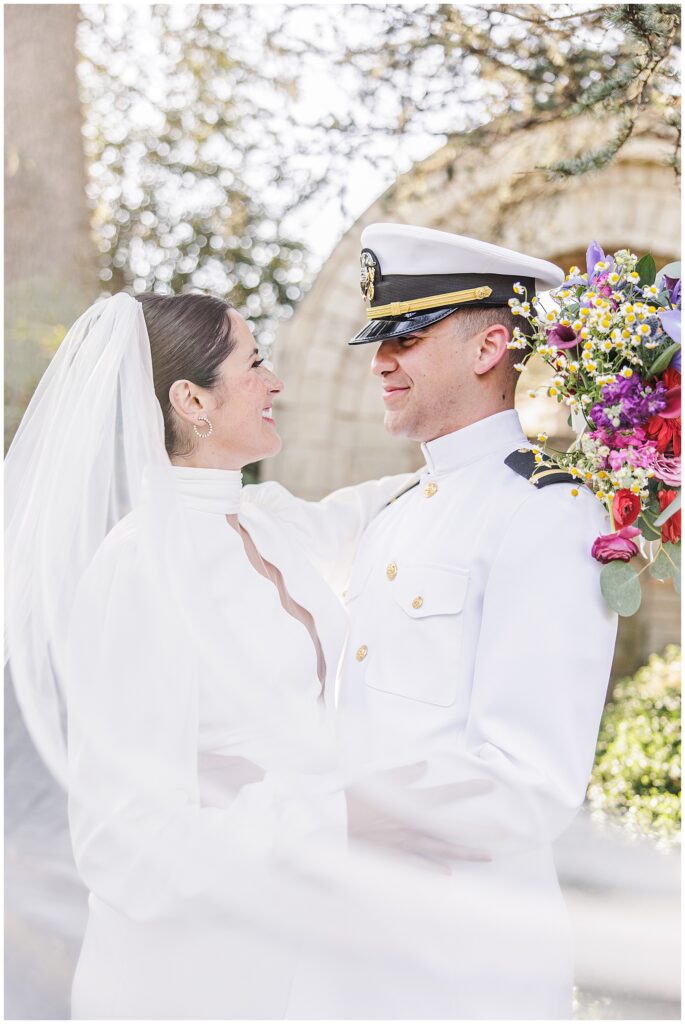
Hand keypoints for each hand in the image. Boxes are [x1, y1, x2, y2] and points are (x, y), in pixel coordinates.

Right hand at [345, 761, 491, 872]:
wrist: (333, 825)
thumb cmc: (353, 799)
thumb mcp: (378, 780)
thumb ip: (404, 774)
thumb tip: (423, 765)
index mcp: (411, 804)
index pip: (447, 795)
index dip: (469, 789)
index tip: (488, 786)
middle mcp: (414, 826)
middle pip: (453, 829)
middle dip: (480, 830)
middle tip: (504, 833)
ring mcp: (406, 845)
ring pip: (442, 850)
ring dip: (466, 853)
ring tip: (487, 858)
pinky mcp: (395, 858)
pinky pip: (419, 867)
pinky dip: (434, 871)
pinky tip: (449, 875)